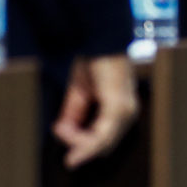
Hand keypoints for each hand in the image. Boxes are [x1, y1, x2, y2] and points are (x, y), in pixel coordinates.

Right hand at [53, 53, 139, 167]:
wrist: (100, 40)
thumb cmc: (93, 62)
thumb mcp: (79, 92)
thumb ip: (74, 113)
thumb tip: (62, 131)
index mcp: (122, 111)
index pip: (104, 140)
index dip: (82, 145)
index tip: (61, 139)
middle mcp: (128, 114)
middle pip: (103, 146)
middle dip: (78, 145)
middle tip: (58, 133)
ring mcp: (125, 112)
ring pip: (101, 143)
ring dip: (77, 141)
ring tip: (60, 130)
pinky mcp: (118, 107)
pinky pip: (101, 135)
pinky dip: (82, 140)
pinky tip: (66, 134)